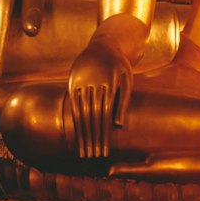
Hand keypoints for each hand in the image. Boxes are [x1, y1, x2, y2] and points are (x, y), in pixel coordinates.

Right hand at [68, 39, 133, 158]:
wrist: (103, 44)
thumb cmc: (118, 66)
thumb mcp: (126, 79)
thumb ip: (122, 101)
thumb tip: (118, 126)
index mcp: (108, 80)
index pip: (104, 113)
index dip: (103, 133)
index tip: (104, 151)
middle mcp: (92, 81)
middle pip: (92, 115)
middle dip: (93, 138)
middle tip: (95, 156)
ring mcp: (81, 81)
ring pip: (81, 112)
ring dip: (83, 133)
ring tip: (86, 152)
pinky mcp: (73, 83)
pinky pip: (73, 106)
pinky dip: (75, 121)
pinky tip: (77, 134)